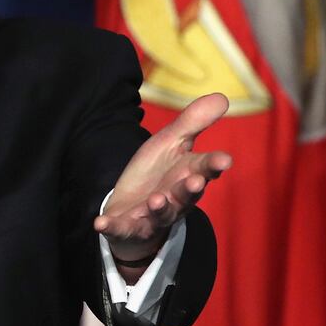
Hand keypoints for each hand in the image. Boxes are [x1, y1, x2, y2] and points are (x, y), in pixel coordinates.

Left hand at [94, 92, 232, 266]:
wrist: (135, 206)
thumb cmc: (159, 172)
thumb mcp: (171, 142)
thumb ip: (193, 122)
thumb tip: (222, 96)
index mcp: (189, 174)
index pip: (205, 168)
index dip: (214, 164)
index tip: (225, 160)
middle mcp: (176, 198)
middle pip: (186, 194)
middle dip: (191, 189)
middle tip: (195, 182)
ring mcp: (153, 215)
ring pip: (161, 213)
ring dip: (160, 207)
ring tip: (156, 200)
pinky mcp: (130, 226)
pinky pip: (122, 228)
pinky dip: (113, 227)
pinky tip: (101, 223)